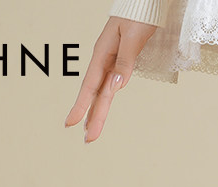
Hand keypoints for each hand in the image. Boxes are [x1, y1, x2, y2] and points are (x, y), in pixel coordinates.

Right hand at [65, 16, 156, 142]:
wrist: (146, 2)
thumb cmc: (139, 14)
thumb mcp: (132, 37)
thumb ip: (125, 61)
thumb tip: (117, 85)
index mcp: (103, 53)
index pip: (90, 86)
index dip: (81, 106)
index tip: (71, 123)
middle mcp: (105, 60)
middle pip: (97, 94)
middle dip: (92, 117)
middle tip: (89, 140)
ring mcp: (112, 61)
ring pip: (104, 92)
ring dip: (98, 112)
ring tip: (91, 132)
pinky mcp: (121, 61)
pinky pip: (112, 84)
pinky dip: (106, 99)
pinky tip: (100, 109)